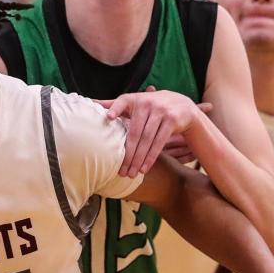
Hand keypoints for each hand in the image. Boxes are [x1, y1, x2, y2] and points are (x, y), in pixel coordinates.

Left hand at [97, 88, 212, 176]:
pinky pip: (159, 142)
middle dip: (128, 154)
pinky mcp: (172, 119)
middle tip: (121, 171)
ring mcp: (161, 110)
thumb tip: (91, 102)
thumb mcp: (135, 102)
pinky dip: (151, 157)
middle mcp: (147, 103)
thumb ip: (114, 104)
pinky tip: (144, 168)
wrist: (182, 105)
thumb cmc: (151, 106)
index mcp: (134, 99)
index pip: (122, 101)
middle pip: (135, 132)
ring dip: (139, 159)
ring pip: (147, 140)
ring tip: (131, 173)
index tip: (108, 117)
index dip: (115, 108)